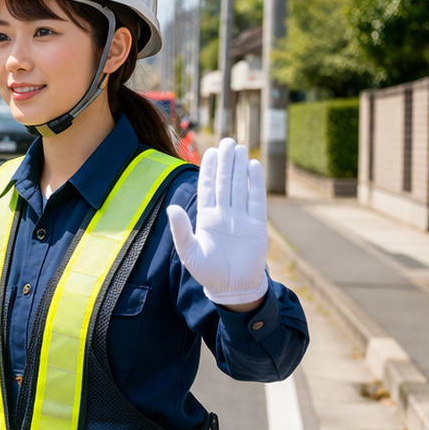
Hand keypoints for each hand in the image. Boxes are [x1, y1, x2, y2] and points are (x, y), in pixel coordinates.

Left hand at [165, 139, 268, 307]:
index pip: (207, 188)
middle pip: (225, 182)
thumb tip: (171, 207)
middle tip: (227, 141)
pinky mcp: (257, 224)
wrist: (233, 288)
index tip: (210, 152)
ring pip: (240, 186)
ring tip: (239, 148)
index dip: (208, 170)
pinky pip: (256, 199)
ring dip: (239, 168)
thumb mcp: (189, 252)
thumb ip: (180, 230)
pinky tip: (254, 166)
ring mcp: (241, 218)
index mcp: (207, 218)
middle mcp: (224, 214)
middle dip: (225, 162)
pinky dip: (255, 183)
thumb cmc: (208, 273)